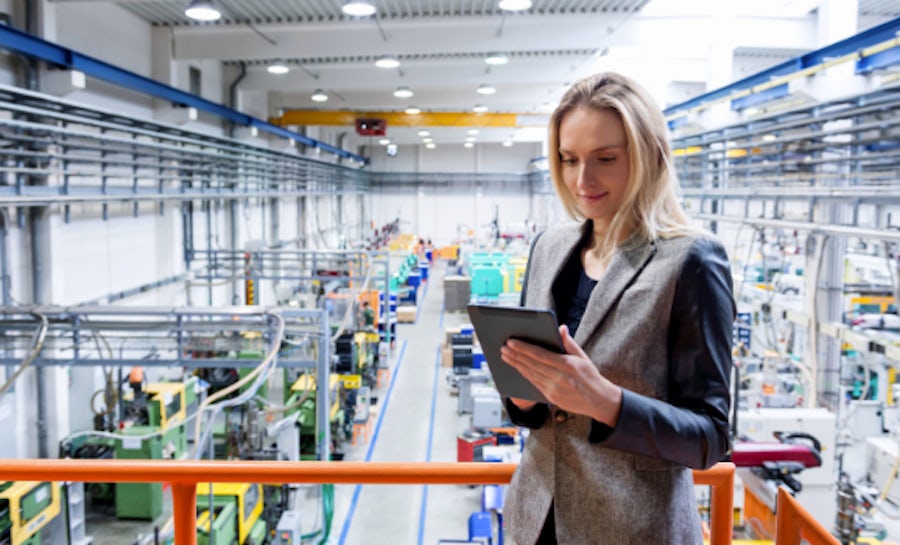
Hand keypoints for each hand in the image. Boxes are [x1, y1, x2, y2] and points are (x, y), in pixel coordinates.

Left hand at [500, 324, 622, 425]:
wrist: (598, 401)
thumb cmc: (590, 375)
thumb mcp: (583, 357)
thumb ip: (569, 343)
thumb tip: (560, 328)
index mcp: (568, 365)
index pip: (540, 355)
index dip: (524, 348)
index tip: (511, 342)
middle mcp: (559, 378)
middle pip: (532, 364)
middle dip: (515, 355)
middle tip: (503, 347)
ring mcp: (554, 389)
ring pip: (530, 374)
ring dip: (516, 364)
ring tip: (505, 355)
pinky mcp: (551, 397)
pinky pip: (534, 383)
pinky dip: (524, 374)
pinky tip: (517, 367)